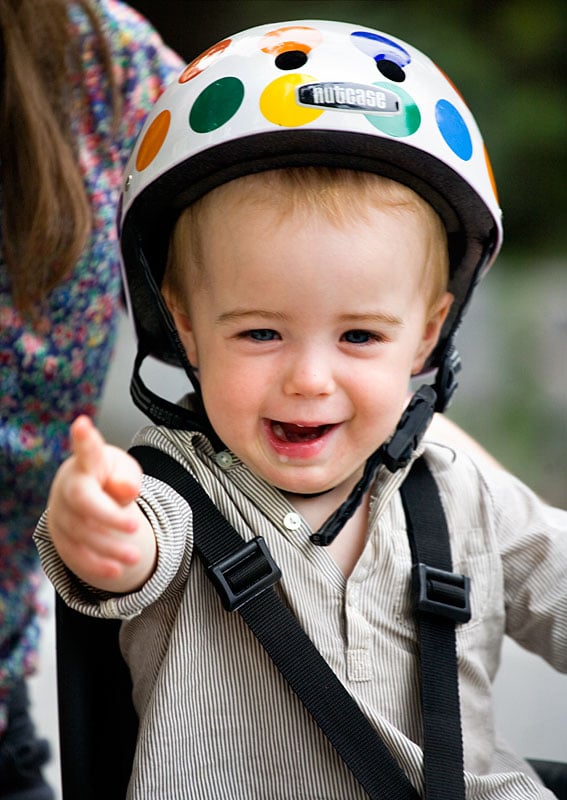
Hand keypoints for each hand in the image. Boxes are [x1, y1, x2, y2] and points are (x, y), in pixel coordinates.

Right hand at [47, 415, 155, 591]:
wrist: (82, 495)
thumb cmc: (106, 477)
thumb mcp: (123, 471)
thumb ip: (128, 477)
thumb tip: (124, 490)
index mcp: (87, 463)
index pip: (86, 450)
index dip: (83, 438)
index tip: (82, 424)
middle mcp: (70, 488)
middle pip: (84, 503)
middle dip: (108, 517)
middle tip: (135, 526)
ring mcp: (63, 515)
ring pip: (83, 534)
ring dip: (109, 548)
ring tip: (135, 556)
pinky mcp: (63, 538)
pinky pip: (77, 556)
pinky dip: (96, 566)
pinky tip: (116, 571)